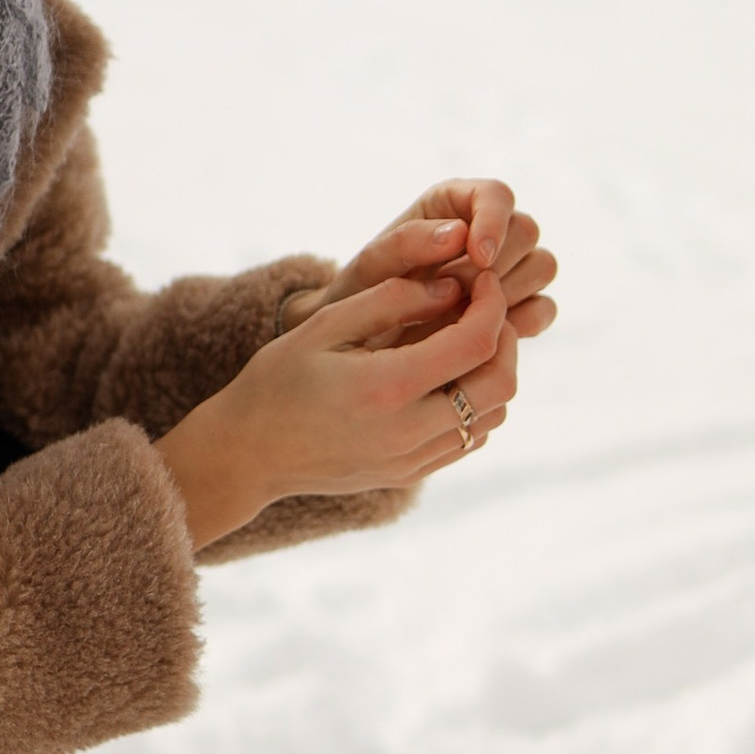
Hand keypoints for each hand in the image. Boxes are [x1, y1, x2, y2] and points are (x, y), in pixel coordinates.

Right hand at [155, 265, 518, 550]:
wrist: (249, 453)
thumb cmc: (279, 379)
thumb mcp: (326, 324)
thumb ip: (391, 299)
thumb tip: (453, 287)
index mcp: (387, 387)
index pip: (477, 342)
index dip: (491, 303)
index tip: (481, 278)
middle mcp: (408, 432)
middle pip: (500, 384)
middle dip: (505, 337)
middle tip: (484, 307)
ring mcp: (413, 460)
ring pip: (492, 415)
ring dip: (492, 373)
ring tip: (464, 340)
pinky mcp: (411, 475)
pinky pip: (469, 439)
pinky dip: (475, 405)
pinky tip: (447, 377)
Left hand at [283, 179, 558, 351]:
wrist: (364, 343)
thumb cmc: (362, 297)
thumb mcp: (370, 269)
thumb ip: (407, 243)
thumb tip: (457, 232)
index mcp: (453, 205)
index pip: (496, 196)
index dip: (495, 223)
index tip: (480, 258)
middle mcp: (487, 229)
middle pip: (526, 230)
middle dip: (498, 266)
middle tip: (459, 297)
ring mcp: (509, 268)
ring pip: (542, 265)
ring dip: (511, 293)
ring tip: (465, 317)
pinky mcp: (520, 305)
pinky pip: (545, 307)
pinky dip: (523, 322)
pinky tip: (486, 335)